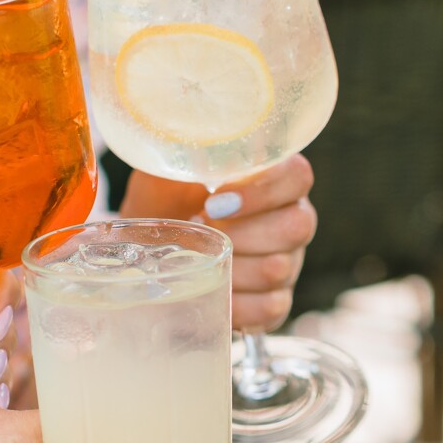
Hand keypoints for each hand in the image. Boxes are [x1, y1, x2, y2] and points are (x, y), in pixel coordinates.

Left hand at [119, 155, 317, 332]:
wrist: (144, 256)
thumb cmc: (161, 208)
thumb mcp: (162, 176)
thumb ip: (179, 152)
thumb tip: (186, 134)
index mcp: (272, 181)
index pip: (298, 175)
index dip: (263, 190)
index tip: (214, 200)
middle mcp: (289, 219)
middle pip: (298, 225)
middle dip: (244, 233)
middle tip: (203, 231)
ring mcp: (287, 263)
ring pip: (280, 268)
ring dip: (232, 267)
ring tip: (200, 259)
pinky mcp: (276, 302)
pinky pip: (271, 307)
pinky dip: (235, 302)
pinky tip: (212, 289)